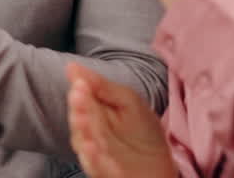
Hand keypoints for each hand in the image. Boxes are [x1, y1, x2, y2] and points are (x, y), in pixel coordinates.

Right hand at [67, 62, 175, 177]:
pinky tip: (91, 147)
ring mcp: (95, 153)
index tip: (79, 84)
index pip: (79, 101)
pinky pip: (94, 166)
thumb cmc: (143, 130)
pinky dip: (92, 158)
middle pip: (79, 121)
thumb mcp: (127, 100)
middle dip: (79, 110)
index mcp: (91, 113)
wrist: (161, 162)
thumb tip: (72, 67)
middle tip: (79, 97)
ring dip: (82, 131)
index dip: (79, 94)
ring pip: (83, 143)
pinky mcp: (102, 171)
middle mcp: (88, 133)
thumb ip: (101, 85)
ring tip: (82, 119)